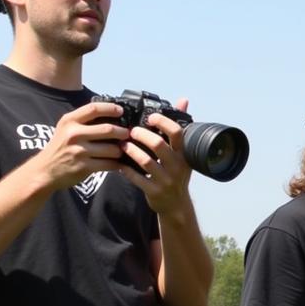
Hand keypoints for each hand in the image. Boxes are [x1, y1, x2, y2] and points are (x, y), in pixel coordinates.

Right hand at [32, 102, 128, 189]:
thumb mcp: (66, 128)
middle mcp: (74, 134)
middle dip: (122, 132)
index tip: (121, 111)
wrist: (45, 170)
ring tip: (122, 149)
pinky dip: (117, 163)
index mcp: (69, 121)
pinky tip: (118, 162)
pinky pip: (109, 164)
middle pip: (108, 129)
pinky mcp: (84, 167)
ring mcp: (79, 151)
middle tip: (127, 134)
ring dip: (121, 150)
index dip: (111, 108)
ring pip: (112, 149)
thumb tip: (111, 115)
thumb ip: (83, 120)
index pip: (94, 109)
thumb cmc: (60, 147)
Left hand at [118, 100, 193, 214]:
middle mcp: (177, 166)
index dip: (162, 122)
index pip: (177, 133)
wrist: (175, 205)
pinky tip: (119, 163)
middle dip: (141, 135)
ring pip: (145, 161)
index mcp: (184, 154)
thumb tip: (183, 100)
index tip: (150, 117)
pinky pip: (136, 177)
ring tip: (122, 144)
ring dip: (131, 150)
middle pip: (158, 145)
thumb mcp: (182, 153)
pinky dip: (126, 169)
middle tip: (130, 131)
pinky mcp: (154, 191)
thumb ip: (179, 127)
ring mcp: (166, 180)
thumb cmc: (176, 173)